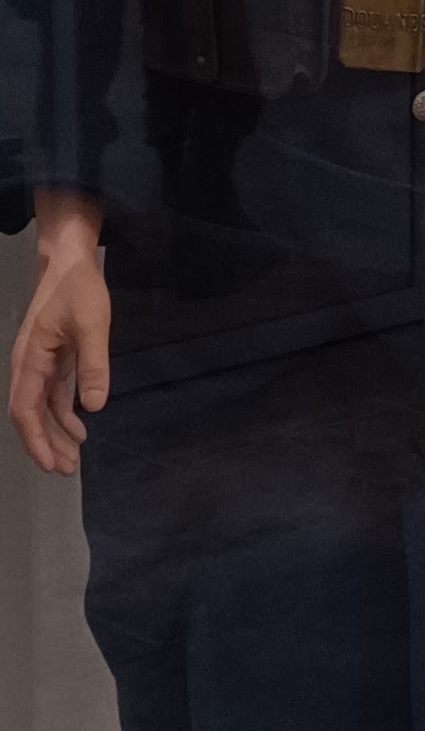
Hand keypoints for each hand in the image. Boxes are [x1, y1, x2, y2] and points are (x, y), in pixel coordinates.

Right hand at [10, 193, 109, 475]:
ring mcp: (39, 363)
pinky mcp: (52, 359)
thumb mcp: (92, 325)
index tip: (51, 464)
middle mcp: (28, 365)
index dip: (36, 440)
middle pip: (30, 415)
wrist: (69, 260)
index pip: (25, 410)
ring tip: (73, 459)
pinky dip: (63, 414)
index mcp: (30, 359)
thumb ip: (93, 365)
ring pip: (41, 408)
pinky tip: (79, 429)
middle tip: (66, 471)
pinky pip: (51, 395)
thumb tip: (93, 407)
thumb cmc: (78, 289)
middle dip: (45, 444)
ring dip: (55, 433)